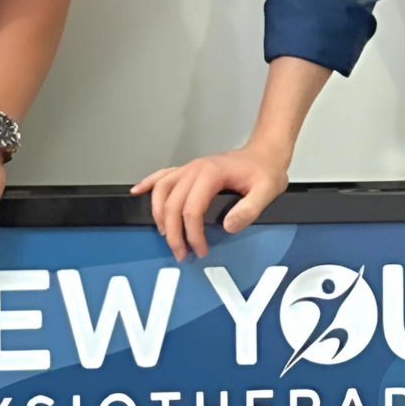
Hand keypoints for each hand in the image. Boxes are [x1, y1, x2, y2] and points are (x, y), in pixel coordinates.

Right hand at [132, 144, 290, 258]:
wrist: (265, 152)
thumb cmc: (265, 171)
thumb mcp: (267, 191)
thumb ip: (249, 210)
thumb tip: (227, 226)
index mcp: (211, 174)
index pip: (191, 209)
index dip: (193, 234)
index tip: (201, 250)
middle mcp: (195, 169)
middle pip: (172, 204)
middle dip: (173, 233)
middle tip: (181, 253)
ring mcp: (190, 168)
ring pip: (162, 190)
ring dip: (159, 214)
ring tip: (165, 235)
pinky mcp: (189, 170)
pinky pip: (162, 175)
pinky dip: (148, 184)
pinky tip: (137, 192)